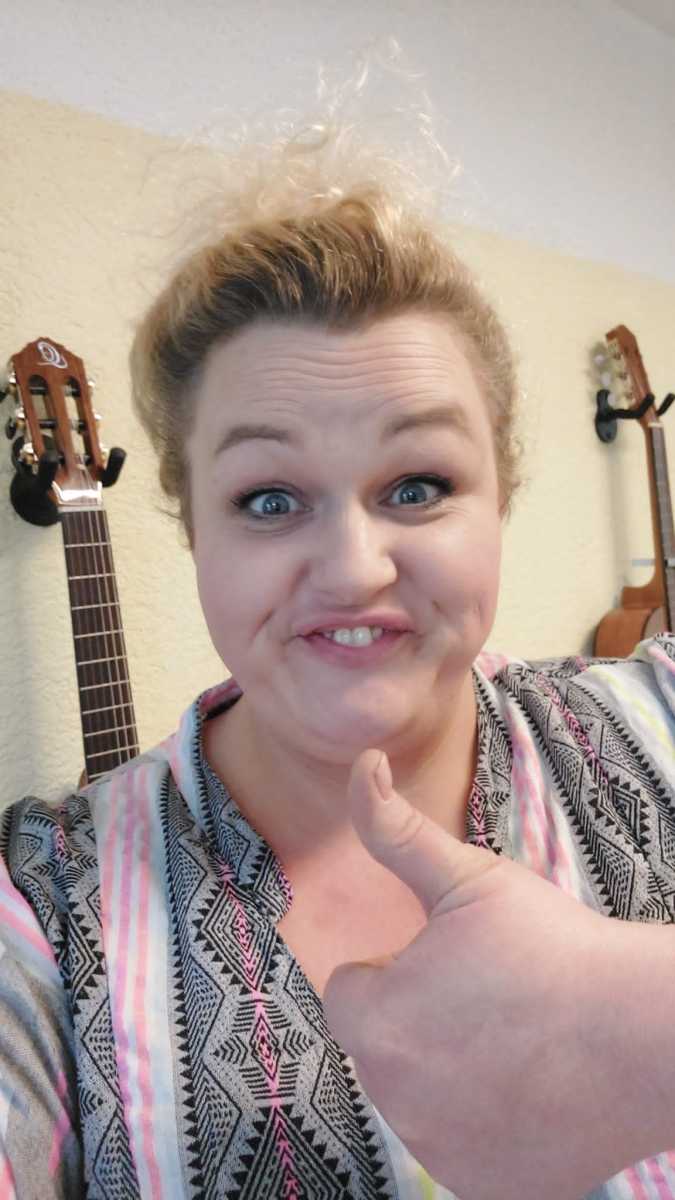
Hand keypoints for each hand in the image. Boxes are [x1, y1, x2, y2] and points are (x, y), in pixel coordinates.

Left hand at [322, 749, 655, 1199]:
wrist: (642, 1033)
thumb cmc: (553, 946)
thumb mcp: (467, 878)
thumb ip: (393, 829)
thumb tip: (360, 765)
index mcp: (374, 1020)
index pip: (353, 992)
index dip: (400, 968)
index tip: (457, 963)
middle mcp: (392, 1097)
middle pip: (384, 1047)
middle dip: (420, 1021)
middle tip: (492, 1000)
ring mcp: (438, 1151)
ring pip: (419, 1097)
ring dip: (448, 1073)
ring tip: (516, 1042)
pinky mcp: (483, 1189)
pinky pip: (458, 1147)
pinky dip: (483, 1127)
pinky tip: (528, 1092)